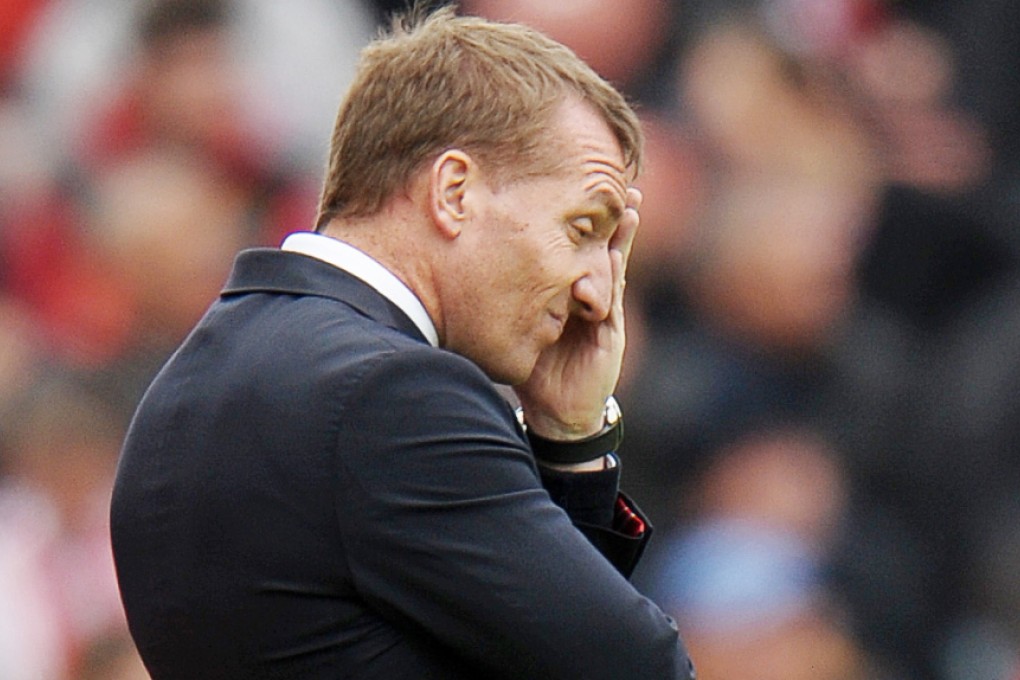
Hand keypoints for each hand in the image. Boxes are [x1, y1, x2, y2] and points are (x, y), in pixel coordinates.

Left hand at [514, 187, 641, 438]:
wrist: (558, 411)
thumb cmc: (539, 369)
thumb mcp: (525, 329)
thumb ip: (517, 306)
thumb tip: (480, 274)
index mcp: (574, 296)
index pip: (585, 252)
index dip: (589, 225)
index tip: (586, 192)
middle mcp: (595, 300)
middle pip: (608, 253)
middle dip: (617, 222)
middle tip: (625, 189)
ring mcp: (606, 316)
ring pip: (616, 270)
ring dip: (623, 241)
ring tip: (629, 211)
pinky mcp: (610, 334)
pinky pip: (612, 300)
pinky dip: (612, 277)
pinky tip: (612, 256)